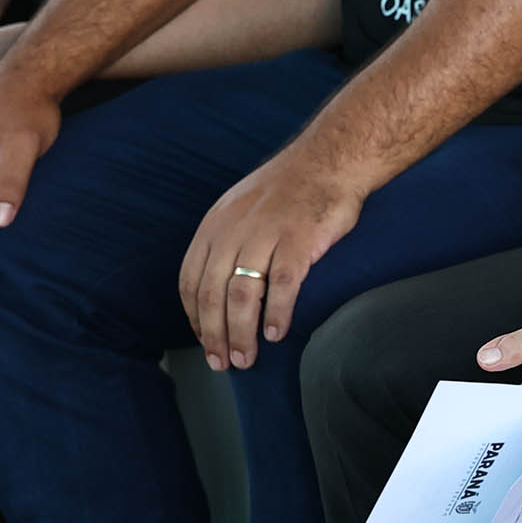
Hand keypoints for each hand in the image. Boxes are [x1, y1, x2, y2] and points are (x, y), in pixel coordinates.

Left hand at [178, 148, 367, 368]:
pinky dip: (276, 314)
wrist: (329, 160)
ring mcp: (265, 236)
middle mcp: (233, 231)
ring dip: (241, 334)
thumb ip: (227, 240)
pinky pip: (282, 286)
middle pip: (213, 295)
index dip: (195, 318)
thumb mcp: (242, 206)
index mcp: (215, 225)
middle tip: (223, 362)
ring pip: (241, 296)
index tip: (206, 341)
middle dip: (214, 335)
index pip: (191, 281)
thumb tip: (221, 282)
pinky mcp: (298, 241)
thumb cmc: (291, 187)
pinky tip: (276, 334)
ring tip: (246, 358)